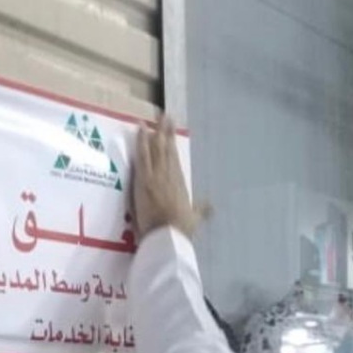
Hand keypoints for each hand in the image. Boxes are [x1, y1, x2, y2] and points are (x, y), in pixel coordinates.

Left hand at [132, 115, 203, 239]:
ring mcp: (156, 175)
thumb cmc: (181, 229)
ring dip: (153, 132)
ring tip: (150, 119)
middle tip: (164, 116)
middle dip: (165, 131)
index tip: (171, 127)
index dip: (172, 141)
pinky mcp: (143, 179)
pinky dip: (141, 141)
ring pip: (155, 149)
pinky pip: (142, 156)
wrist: (168, 236)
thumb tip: (212, 207)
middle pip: (166, 148)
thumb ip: (201, 209)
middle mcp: (169, 174)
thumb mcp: (194, 217)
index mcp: (180, 182)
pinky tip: (140, 129)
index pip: (174, 157)